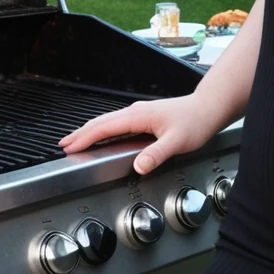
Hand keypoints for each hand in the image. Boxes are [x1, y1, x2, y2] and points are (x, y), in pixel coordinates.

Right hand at [58, 94, 218, 174]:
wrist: (209, 107)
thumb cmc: (196, 121)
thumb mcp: (178, 141)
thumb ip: (157, 154)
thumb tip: (139, 166)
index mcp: (138, 116)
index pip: (104, 127)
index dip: (85, 138)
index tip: (69, 147)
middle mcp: (136, 111)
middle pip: (101, 122)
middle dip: (81, 133)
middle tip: (63, 145)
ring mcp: (140, 112)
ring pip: (108, 121)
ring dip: (90, 131)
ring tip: (76, 141)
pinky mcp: (145, 116)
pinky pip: (117, 122)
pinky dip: (104, 129)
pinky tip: (103, 136)